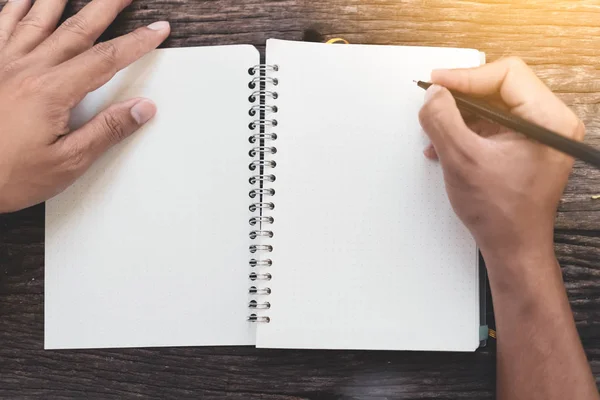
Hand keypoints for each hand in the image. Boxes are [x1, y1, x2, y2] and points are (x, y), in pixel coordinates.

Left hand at [0, 0, 169, 212]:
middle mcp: (26, 69)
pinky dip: (14, 8)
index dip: (136, 42)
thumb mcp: (67, 162)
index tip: (156, 30)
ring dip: (63, 0)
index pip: (105, 59)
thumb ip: (106, 131)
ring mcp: (3, 65)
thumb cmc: (7, 174)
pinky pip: (2, 26)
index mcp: (50, 92)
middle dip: (106, 6)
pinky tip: (23, 0)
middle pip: (77, 29)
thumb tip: (141, 108)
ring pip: (38, 19)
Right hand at [418, 57, 583, 270]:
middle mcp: (550, 123)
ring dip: (460, 116)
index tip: (438, 83)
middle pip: (500, 87)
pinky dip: (467, 131)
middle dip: (461, 97)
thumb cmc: (501, 213)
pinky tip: (446, 146)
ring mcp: (539, 135)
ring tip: (437, 132)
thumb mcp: (462, 160)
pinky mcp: (526, 147)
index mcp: (547, 120)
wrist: (513, 247)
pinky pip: (494, 125)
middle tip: (434, 102)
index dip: (466, 76)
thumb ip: (443, 120)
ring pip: (493, 106)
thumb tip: (434, 94)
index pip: (506, 74)